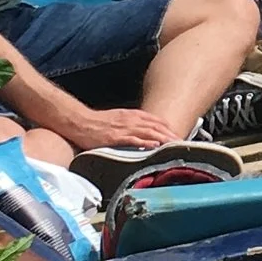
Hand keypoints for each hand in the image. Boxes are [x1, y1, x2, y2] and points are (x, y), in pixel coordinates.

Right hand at [60, 102, 174, 152]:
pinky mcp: (115, 138)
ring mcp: (123, 128)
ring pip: (148, 132)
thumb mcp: (118, 118)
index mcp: (132, 115)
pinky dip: (145, 142)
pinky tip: (155, 145)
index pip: (156, 120)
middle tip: (182, 142)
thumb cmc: (97, 122)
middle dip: (170, 134)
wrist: (79, 122)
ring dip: (163, 138)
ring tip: (174, 144)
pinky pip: (133, 140)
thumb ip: (132, 123)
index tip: (178, 135)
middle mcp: (130, 120)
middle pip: (156, 126)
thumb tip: (145, 132)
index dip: (168, 127)